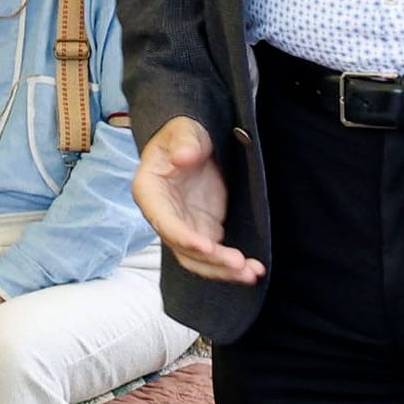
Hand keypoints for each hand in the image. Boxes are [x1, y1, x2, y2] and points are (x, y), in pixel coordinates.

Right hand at [133, 117, 263, 285]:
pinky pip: (215, 254)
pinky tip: (253, 269)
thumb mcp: (183, 130)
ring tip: (252, 273)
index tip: (208, 247)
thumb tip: (184, 155)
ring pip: (200, 259)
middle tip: (239, 265)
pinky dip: (232, 264)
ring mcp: (185, 226)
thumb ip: (184, 141)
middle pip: (184, 249)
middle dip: (211, 261)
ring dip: (224, 270)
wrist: (193, 143)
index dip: (185, 238)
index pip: (165, 223)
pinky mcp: (204, 229)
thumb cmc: (182, 134)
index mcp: (150, 193)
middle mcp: (164, 217)